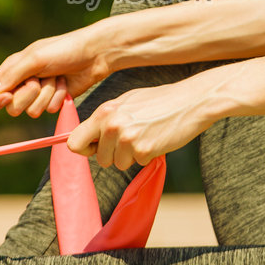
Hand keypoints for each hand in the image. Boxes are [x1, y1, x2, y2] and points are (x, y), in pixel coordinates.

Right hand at [0, 29, 109, 117]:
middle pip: (11, 107)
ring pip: (32, 111)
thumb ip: (12, 75)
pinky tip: (65, 83)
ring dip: (47, 95)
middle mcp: (21, 82)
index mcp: (11, 68)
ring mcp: (38, 93)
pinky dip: (58, 97)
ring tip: (56, 77)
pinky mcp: (53, 100)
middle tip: (39, 80)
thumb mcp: (35, 58)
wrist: (94, 55)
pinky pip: (49, 110)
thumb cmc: (64, 49)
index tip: (7, 96)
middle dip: (28, 96)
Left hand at [65, 82, 215, 169]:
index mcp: (104, 112)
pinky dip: (147, 156)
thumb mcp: (126, 102)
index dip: (85, 149)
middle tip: (132, 140)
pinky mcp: (144, 150)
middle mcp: (112, 125)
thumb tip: (87, 137)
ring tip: (146, 136)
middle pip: (100, 159)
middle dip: (114, 154)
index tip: (95, 148)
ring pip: (119, 164)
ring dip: (131, 156)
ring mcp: (127, 139)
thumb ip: (106, 119)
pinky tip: (157, 139)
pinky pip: (138, 163)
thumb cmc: (159, 101)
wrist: (190, 101)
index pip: (74, 142)